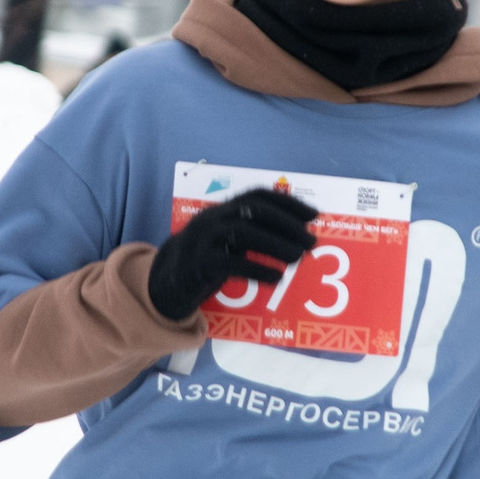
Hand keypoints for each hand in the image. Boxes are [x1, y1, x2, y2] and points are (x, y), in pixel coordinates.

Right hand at [146, 188, 317, 322]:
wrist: (165, 283)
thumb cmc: (206, 262)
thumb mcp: (228, 242)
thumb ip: (255, 234)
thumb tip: (298, 237)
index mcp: (223, 209)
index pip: (258, 195)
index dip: (287, 202)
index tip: (314, 214)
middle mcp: (213, 218)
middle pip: (253, 211)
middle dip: (286, 224)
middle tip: (311, 241)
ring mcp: (202, 239)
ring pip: (242, 233)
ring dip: (275, 244)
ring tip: (298, 258)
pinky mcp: (197, 264)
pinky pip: (229, 263)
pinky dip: (256, 269)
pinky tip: (276, 278)